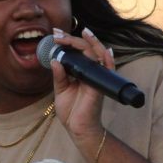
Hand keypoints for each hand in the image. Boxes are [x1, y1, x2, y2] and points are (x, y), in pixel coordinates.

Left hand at [50, 26, 112, 146]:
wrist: (78, 129)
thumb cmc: (71, 112)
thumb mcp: (61, 90)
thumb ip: (59, 75)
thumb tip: (54, 60)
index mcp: (80, 72)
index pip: (76, 52)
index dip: (67, 41)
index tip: (55, 34)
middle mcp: (89, 72)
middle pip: (86, 50)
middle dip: (73, 39)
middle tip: (58, 33)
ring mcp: (96, 78)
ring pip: (98, 54)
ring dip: (90, 43)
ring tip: (82, 32)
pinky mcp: (100, 86)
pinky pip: (108, 70)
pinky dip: (108, 59)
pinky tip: (105, 50)